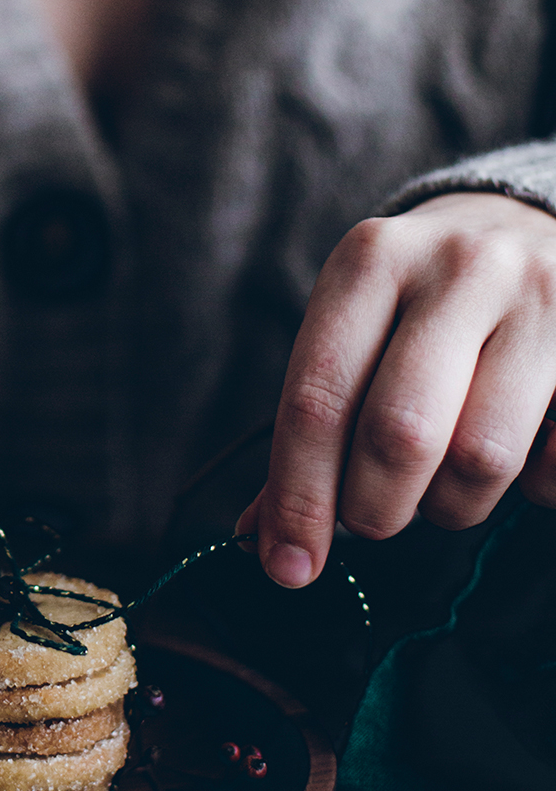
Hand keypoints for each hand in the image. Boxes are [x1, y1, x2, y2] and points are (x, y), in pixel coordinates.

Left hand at [238, 193, 555, 586]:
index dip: (299, 498)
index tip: (288, 567)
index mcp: (371, 260)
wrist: (528, 223)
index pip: (318, 398)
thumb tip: (263, 540)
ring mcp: (540, 296)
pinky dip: (533, 489)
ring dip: (450, 504)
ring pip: (481, 458)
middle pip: (399, 434)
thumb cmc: (421, 301)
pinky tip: (522, 456)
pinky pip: (555, 463)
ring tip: (443, 484)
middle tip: (372, 520)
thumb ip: (313, 428)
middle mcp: (457, 266)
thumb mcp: (356, 332)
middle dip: (374, 508)